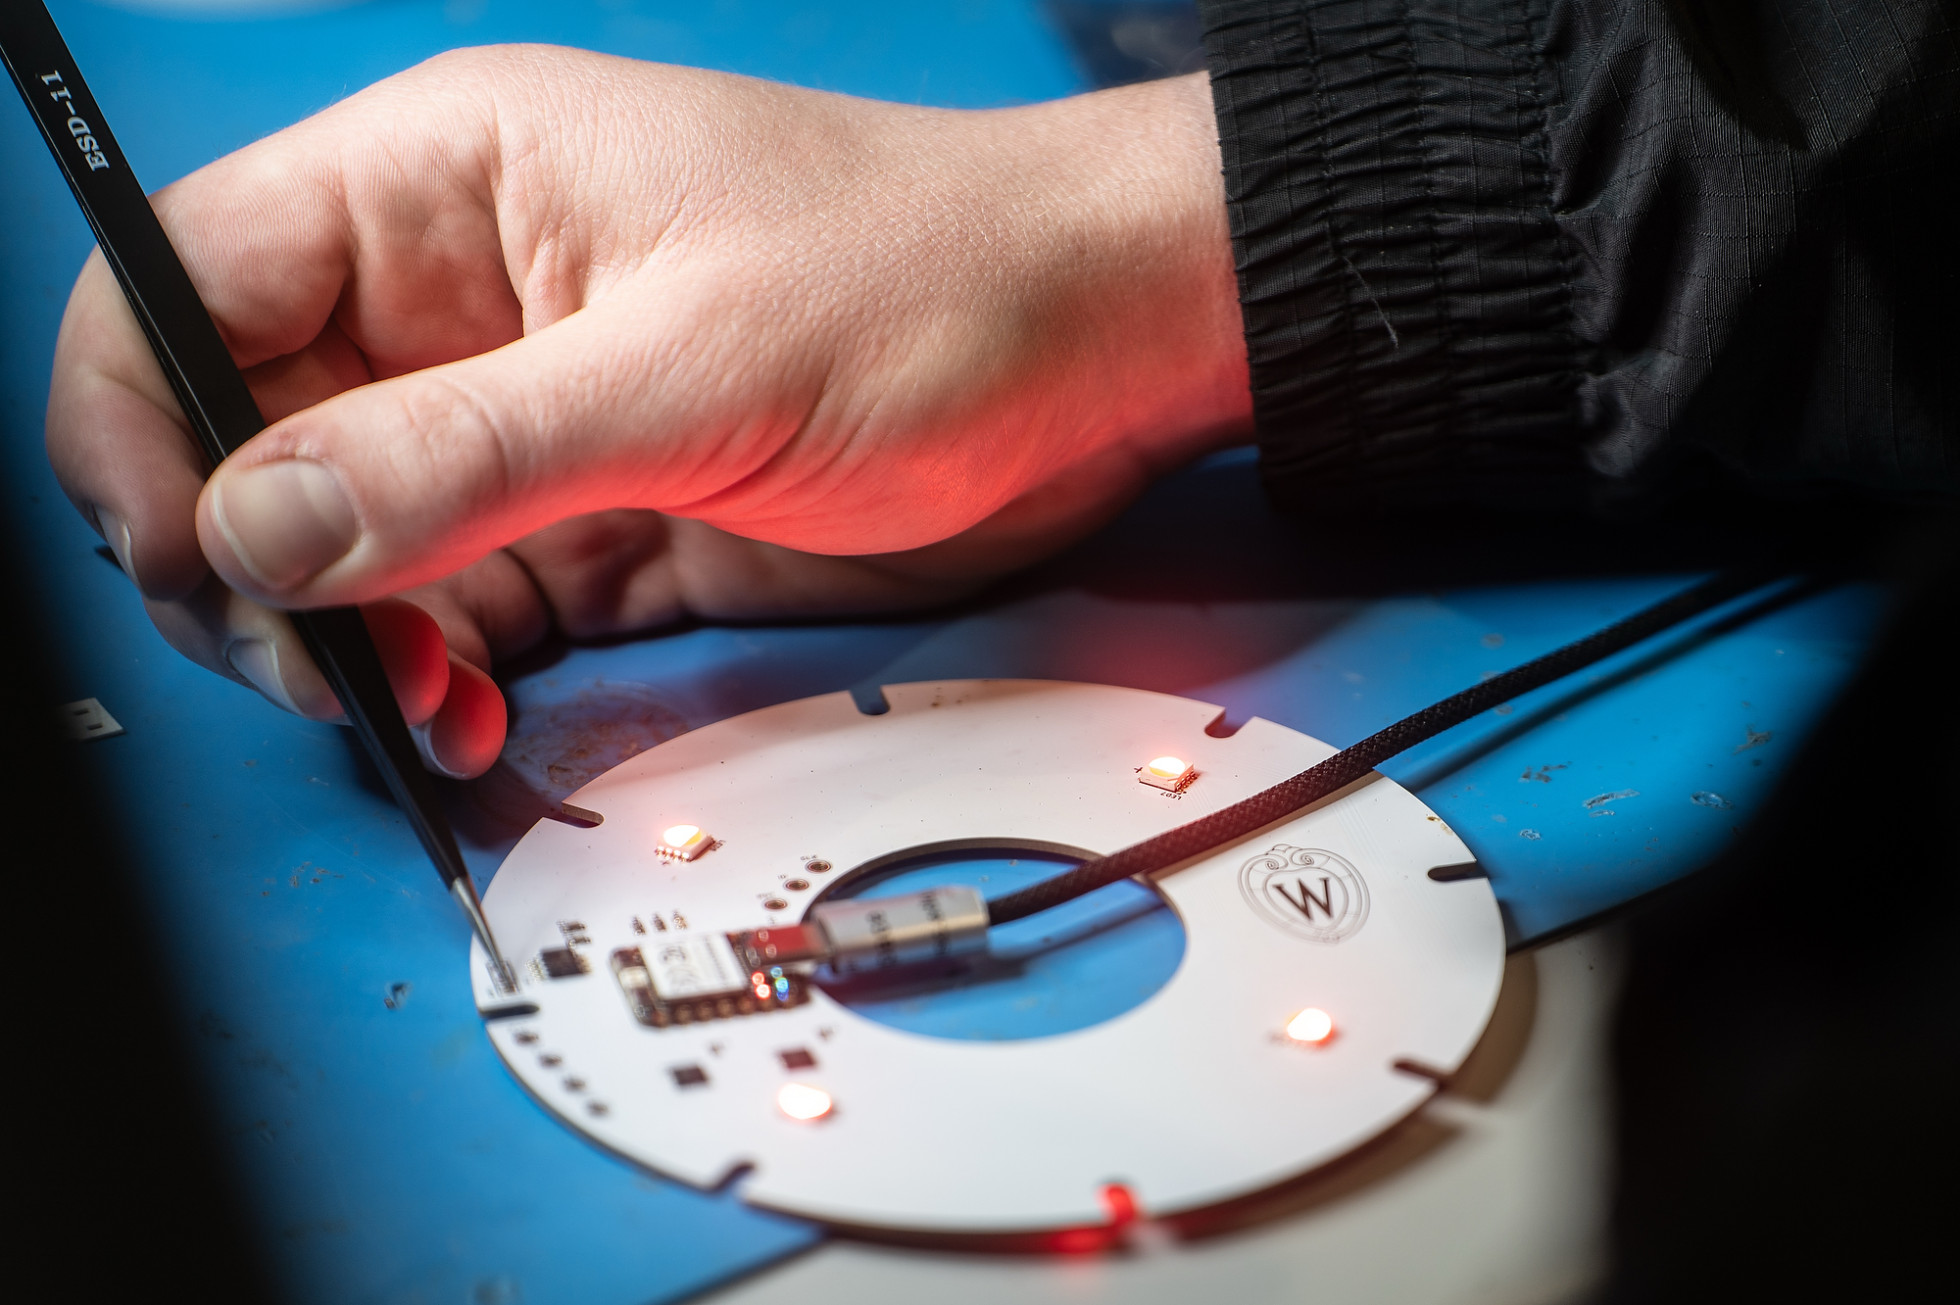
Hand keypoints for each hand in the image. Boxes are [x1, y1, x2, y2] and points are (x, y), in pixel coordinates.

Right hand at [46, 47, 1248, 776]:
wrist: (1093, 355)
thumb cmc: (929, 287)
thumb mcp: (692, 368)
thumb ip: (464, 454)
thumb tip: (252, 526)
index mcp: (441, 185)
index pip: (189, 282)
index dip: (146, 422)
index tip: (190, 557)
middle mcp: (454, 301)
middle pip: (242, 433)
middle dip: (245, 565)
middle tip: (319, 669)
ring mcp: (518, 417)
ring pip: (337, 541)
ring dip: (342, 643)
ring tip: (417, 712)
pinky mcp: (585, 517)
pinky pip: (449, 605)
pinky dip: (435, 675)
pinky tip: (467, 720)